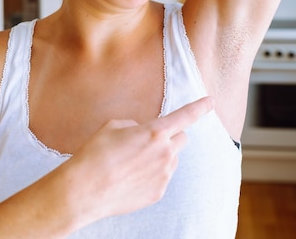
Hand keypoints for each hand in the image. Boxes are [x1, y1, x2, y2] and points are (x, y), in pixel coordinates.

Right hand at [64, 96, 213, 223]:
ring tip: (132, 163)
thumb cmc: (95, 154)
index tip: (210, 102)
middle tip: (148, 141)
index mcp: (155, 132)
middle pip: (181, 139)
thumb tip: (142, 133)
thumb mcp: (112, 126)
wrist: (84, 190)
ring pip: (171, 159)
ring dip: (160, 157)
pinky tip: (130, 178)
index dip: (200, 107)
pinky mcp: (158, 192)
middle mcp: (165, 153)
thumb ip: (136, 126)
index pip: (184, 116)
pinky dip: (152, 174)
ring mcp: (164, 175)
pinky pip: (162, 177)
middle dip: (170, 137)